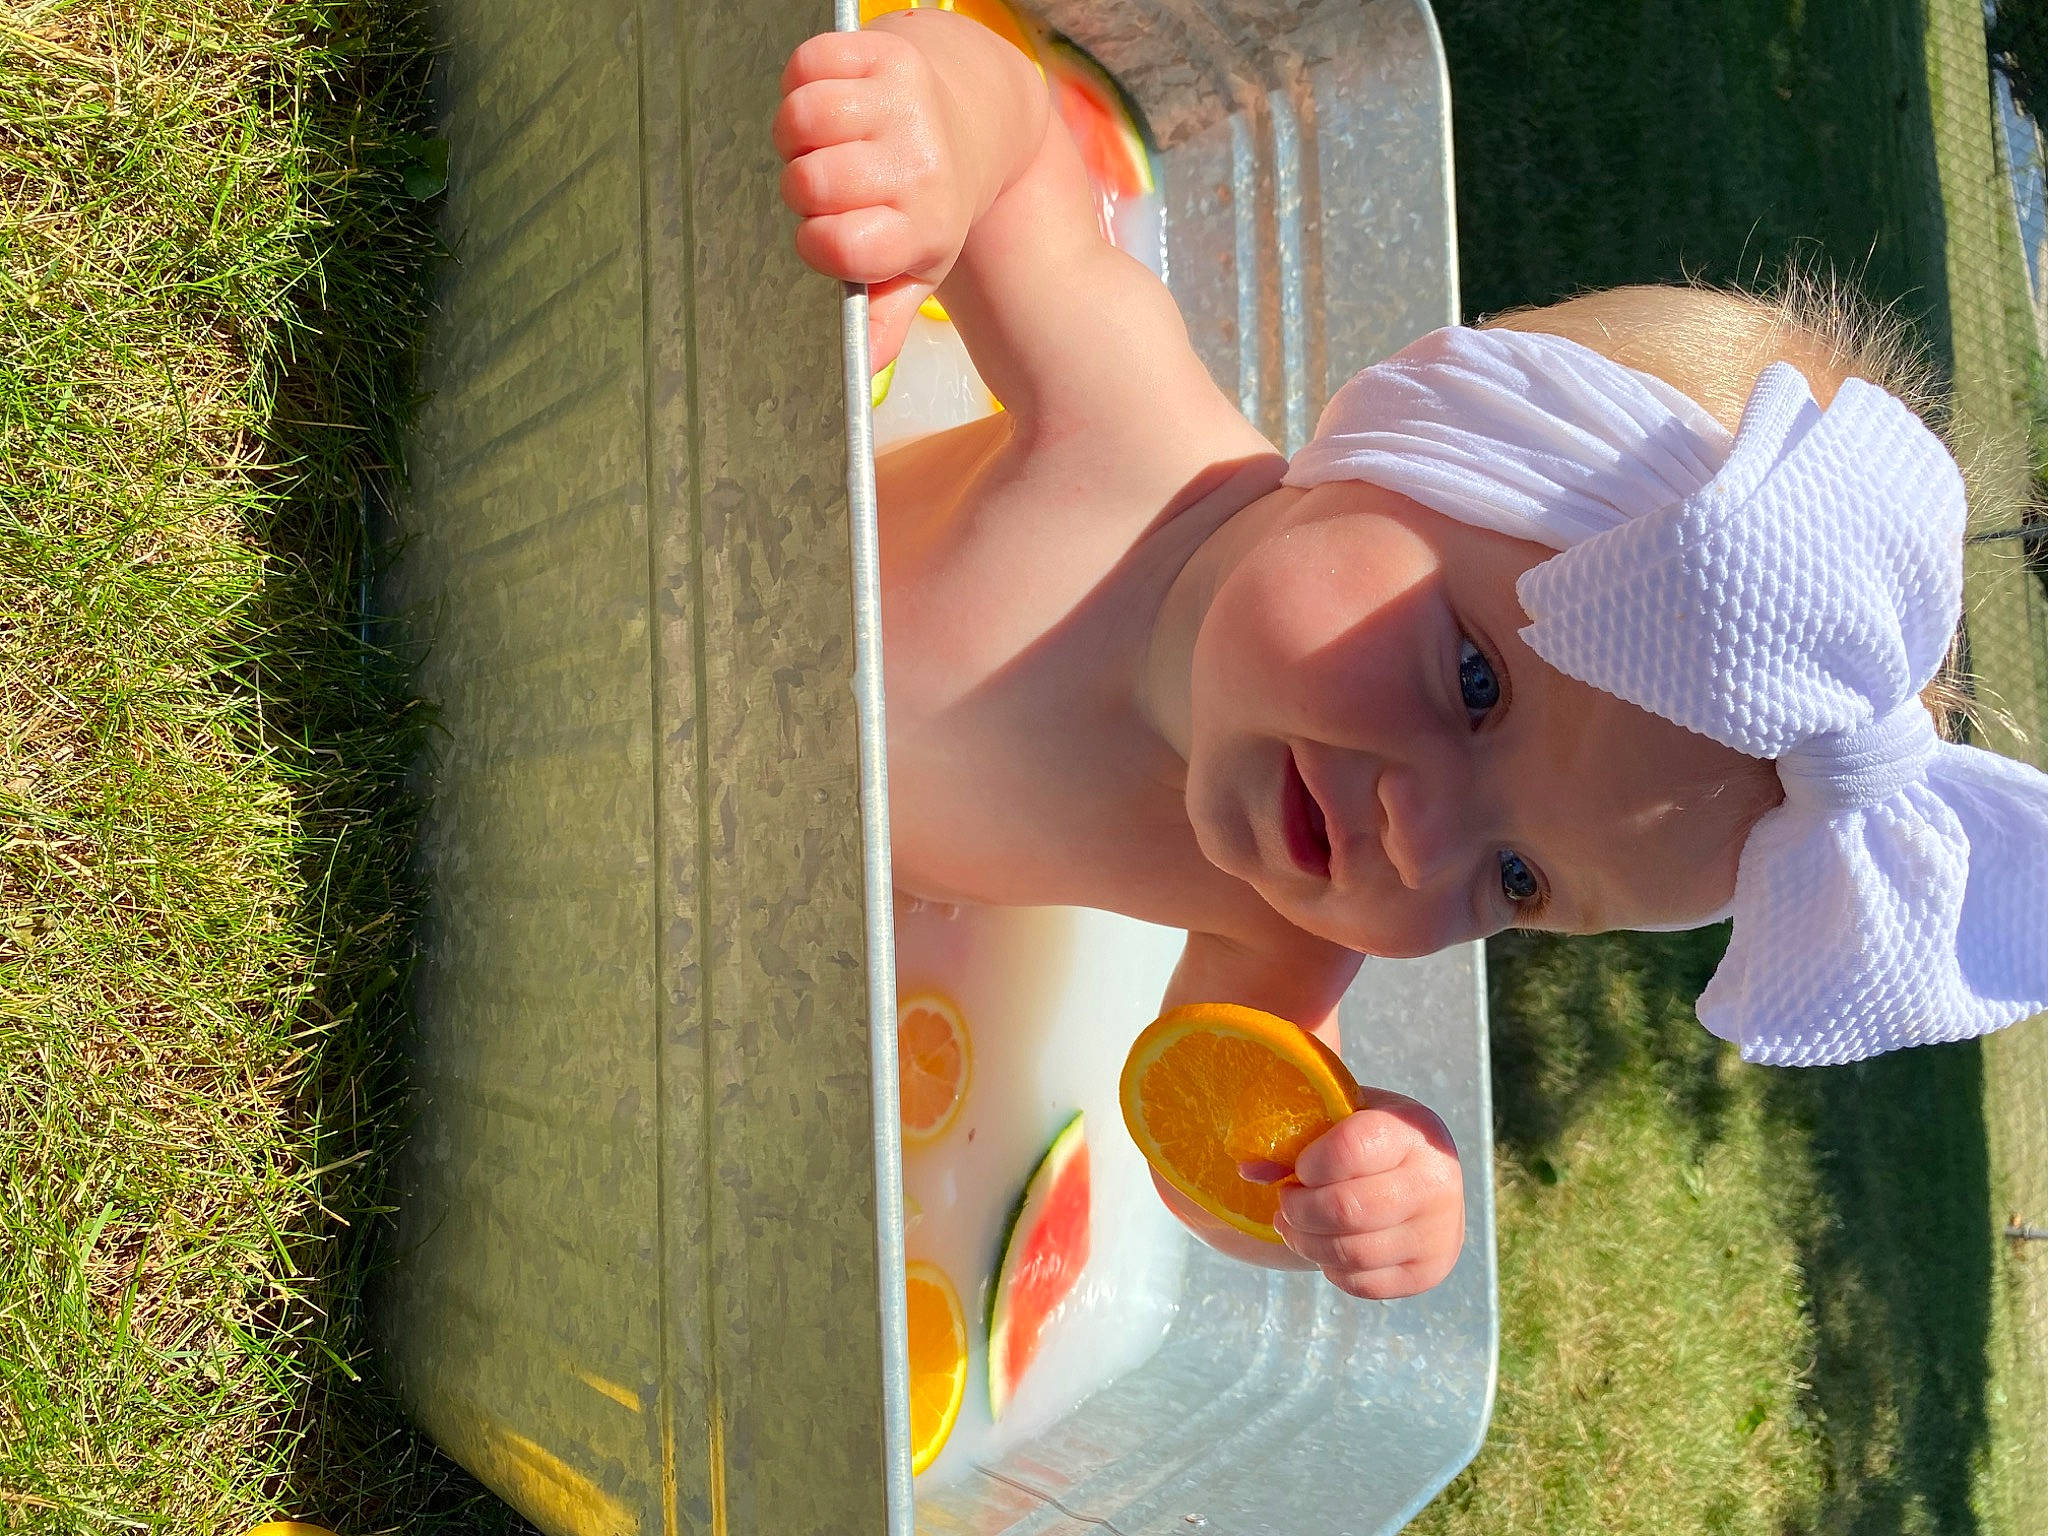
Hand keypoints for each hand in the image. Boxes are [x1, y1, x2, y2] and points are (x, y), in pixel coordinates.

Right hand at [773, 28, 978, 368]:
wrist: (980, 116)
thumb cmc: (932, 198)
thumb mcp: (920, 265)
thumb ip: (886, 318)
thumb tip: (861, 374)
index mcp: (925, 225)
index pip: (837, 246)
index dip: (818, 243)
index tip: (832, 234)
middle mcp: (920, 163)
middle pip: (808, 183)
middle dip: (804, 188)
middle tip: (833, 185)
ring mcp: (904, 102)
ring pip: (800, 119)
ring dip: (797, 133)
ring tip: (827, 142)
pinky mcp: (886, 50)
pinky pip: (806, 65)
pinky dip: (803, 81)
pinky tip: (833, 100)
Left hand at [1268, 1091, 1463, 1299]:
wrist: (1423, 1176)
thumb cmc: (1372, 1142)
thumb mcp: (1340, 1121)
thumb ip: (1296, 1137)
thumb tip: (1248, 1170)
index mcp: (1414, 1131)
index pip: (1350, 1149)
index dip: (1309, 1163)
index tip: (1300, 1167)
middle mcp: (1436, 1183)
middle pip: (1346, 1209)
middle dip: (1299, 1208)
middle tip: (1287, 1201)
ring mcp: (1438, 1233)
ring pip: (1350, 1252)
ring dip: (1306, 1242)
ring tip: (1294, 1225)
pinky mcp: (1428, 1272)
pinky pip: (1362, 1283)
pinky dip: (1331, 1268)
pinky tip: (1327, 1245)